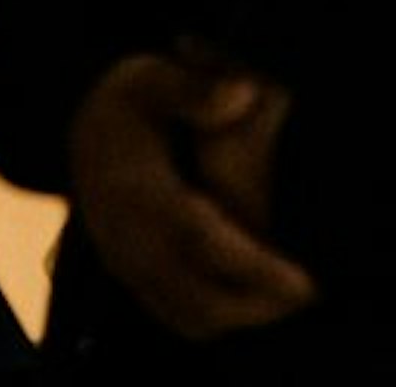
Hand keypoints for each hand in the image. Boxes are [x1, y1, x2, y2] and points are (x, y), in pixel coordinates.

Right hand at [65, 54, 315, 341]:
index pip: (198, 241)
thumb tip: (242, 96)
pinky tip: (259, 296)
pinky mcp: (137, 281)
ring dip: (247, 313)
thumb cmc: (128, 104)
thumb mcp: (150, 78)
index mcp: (134, 192)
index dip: (254, 266)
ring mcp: (129, 267)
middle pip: (201, 299)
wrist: (83, 133)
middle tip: (312, 290)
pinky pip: (184, 318)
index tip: (304, 280)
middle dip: (262, 304)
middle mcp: (128, 241)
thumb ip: (192, 89)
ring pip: (196, 317)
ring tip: (293, 292)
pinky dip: (224, 316)